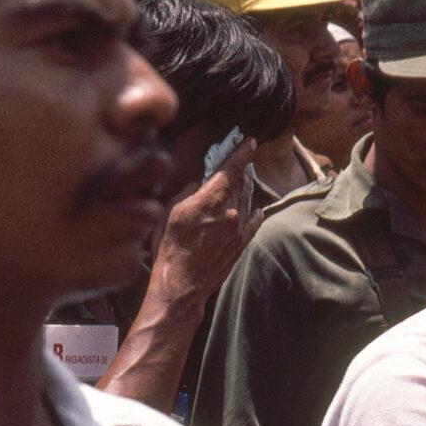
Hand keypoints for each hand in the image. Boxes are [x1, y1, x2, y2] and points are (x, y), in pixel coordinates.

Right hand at [153, 137, 262, 303]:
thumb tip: (199, 183)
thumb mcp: (168, 212)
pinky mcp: (240, 244)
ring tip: (244, 178)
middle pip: (240, 182)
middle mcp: (230, 212)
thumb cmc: (169, 247)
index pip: (230, 169)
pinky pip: (254, 222)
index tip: (249, 141)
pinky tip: (257, 208)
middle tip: (241, 159)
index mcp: (210, 200)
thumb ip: (187, 192)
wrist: (182, 283)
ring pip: (248, 199)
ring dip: (246, 186)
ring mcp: (238, 229)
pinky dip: (255, 212)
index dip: (241, 153)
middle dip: (240, 169)